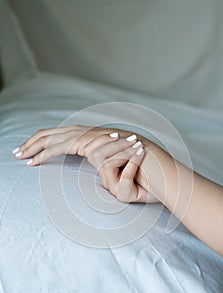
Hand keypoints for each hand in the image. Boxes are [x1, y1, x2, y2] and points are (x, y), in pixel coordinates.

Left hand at [13, 125, 131, 164]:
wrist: (136, 150)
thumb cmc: (120, 154)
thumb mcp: (101, 152)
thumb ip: (90, 152)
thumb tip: (87, 158)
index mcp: (79, 131)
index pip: (53, 134)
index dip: (38, 141)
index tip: (28, 150)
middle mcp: (76, 130)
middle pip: (46, 134)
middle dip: (29, 143)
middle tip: (17, 152)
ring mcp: (78, 134)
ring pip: (47, 139)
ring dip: (31, 148)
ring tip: (19, 157)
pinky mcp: (79, 143)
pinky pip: (56, 149)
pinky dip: (42, 155)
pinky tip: (33, 162)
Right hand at [83, 132, 156, 202]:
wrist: (169, 186)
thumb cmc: (153, 169)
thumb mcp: (132, 154)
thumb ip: (118, 146)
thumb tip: (109, 132)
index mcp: (106, 169)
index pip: (91, 152)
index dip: (100, 140)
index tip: (117, 134)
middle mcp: (107, 180)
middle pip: (96, 156)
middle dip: (115, 144)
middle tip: (133, 139)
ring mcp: (114, 188)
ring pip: (106, 165)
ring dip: (124, 151)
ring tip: (138, 146)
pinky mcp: (124, 195)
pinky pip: (124, 177)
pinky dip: (133, 162)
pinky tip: (141, 153)